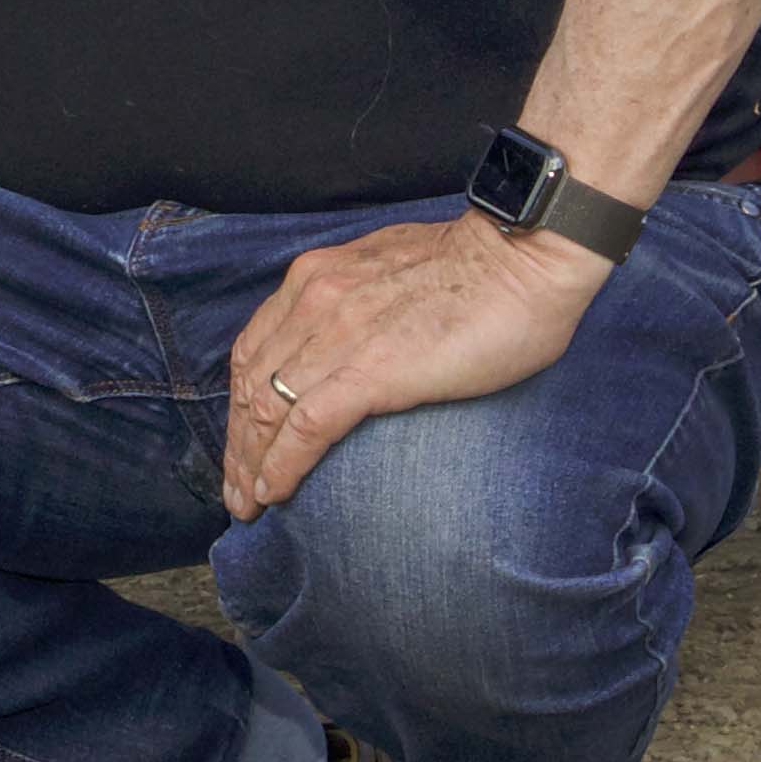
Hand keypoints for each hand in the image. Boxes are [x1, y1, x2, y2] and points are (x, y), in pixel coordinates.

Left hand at [219, 213, 610, 518]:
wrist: (524, 258)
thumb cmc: (480, 268)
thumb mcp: (391, 270)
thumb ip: (360, 300)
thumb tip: (359, 335)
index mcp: (317, 277)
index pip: (254, 349)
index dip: (240, 400)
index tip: (243, 440)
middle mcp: (314, 301)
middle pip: (250, 385)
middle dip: (237, 444)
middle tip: (236, 489)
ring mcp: (338, 335)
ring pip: (266, 410)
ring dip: (250, 464)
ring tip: (249, 503)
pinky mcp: (370, 371)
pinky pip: (305, 428)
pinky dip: (281, 465)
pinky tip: (273, 493)